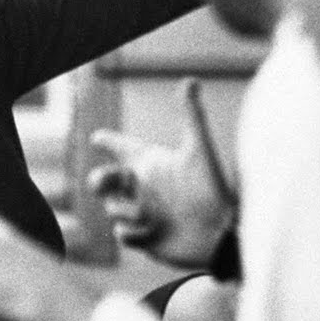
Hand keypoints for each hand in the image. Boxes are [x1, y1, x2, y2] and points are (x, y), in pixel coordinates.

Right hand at [86, 78, 236, 266]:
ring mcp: (144, 214)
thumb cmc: (212, 190)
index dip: (109, 142)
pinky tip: (151, 232)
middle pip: (107, 179)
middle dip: (99, 180)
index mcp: (154, 165)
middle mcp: (146, 188)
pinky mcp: (145, 239)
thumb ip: (191, 116)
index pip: (123, 149)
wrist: (222, 233)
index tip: (97, 137)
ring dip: (124, 210)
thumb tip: (190, 80)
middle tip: (100, 182)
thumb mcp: (199, 150)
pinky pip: (123, 234)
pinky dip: (132, 232)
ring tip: (147, 213)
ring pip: (113, 208)